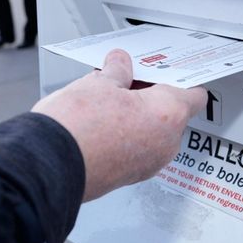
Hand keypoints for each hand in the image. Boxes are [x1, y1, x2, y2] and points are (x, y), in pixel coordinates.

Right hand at [32, 49, 206, 200]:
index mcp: (168, 114)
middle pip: (171, 113)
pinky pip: (136, 150)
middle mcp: (164, 144)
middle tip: (127, 80)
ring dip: (137, 117)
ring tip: (107, 101)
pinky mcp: (126, 178)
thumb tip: (119, 64)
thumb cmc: (77, 128)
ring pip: (152, 133)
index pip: (193, 93)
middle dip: (151, 95)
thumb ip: (116, 72)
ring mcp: (146, 165)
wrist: (49, 165)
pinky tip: (101, 124)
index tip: (163, 70)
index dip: (177, 77)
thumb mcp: (97, 84)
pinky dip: (125, 136)